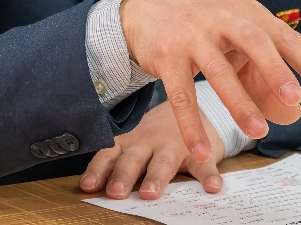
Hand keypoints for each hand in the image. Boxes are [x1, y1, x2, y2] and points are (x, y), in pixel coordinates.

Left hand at [80, 101, 225, 199]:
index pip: (108, 156)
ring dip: (156, 177)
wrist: (190, 108)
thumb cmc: (153, 135)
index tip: (88, 185)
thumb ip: (116, 162)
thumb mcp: (133, 143)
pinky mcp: (198, 151)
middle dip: (123, 175)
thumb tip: (90, 187)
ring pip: (163, 163)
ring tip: (150, 193)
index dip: (98, 170)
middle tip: (115, 191)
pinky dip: (208, 175)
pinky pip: (203, 164)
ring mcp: (173, 145)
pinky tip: (211, 187)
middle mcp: (148, 143)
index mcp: (129, 142)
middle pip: (133, 160)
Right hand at [119, 0, 300, 164]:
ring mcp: (192, 36)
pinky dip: (191, 126)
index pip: (281, 35)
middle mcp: (221, 18)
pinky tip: (201, 151)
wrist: (147, 11)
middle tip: (294, 98)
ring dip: (239, 102)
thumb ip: (263, 73)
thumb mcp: (235, 39)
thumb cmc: (203, 28)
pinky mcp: (167, 57)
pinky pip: (181, 96)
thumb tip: (293, 113)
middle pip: (253, 41)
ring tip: (258, 130)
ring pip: (218, 71)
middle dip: (274, 69)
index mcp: (245, 13)